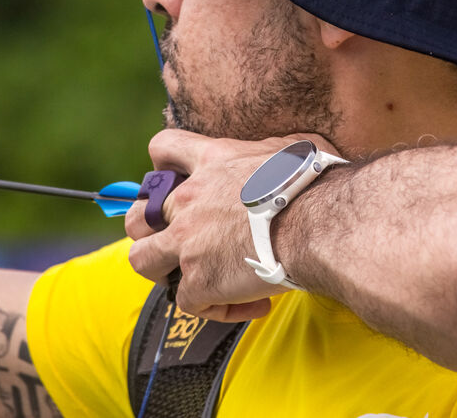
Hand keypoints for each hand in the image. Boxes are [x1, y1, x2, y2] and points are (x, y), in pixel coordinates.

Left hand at [125, 129, 336, 321]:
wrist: (318, 222)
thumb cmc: (314, 183)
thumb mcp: (290, 148)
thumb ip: (272, 152)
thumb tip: (292, 153)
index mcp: (212, 160)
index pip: (163, 149)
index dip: (162, 168)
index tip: (175, 182)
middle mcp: (190, 199)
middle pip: (138, 216)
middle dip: (150, 232)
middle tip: (180, 243)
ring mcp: (188, 241)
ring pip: (142, 260)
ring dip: (164, 273)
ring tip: (197, 281)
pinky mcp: (199, 279)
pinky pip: (188, 303)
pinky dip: (214, 308)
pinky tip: (252, 304)